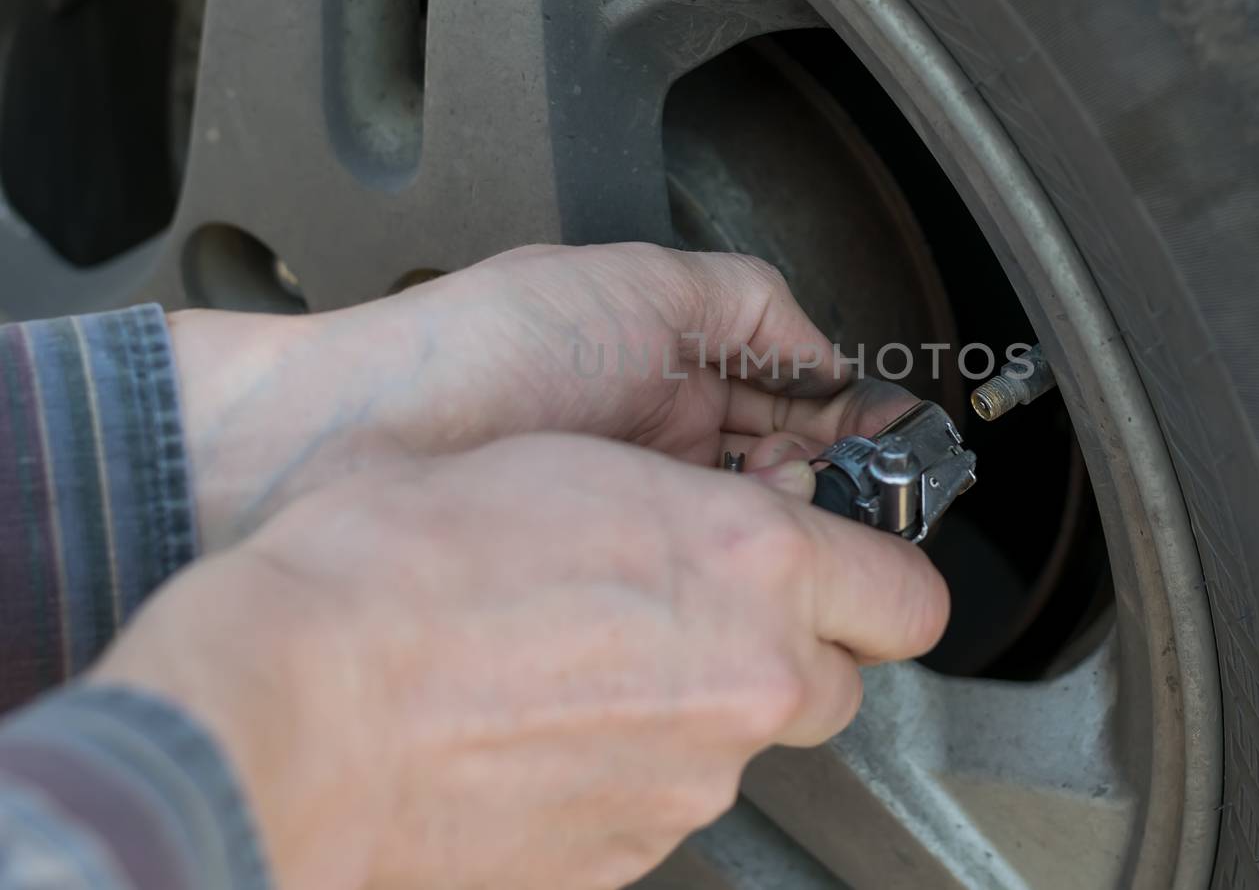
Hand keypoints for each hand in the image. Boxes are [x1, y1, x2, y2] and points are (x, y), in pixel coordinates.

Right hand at [93, 434, 949, 889]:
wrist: (290, 710)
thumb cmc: (395, 570)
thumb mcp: (562, 466)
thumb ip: (682, 506)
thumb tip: (709, 523)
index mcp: (750, 563)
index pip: (908, 594)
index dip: (878, 579)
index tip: (846, 569)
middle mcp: (747, 679)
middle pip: (838, 679)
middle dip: (791, 646)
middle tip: (703, 612)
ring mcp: (693, 781)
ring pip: (748, 740)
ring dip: (701, 703)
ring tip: (588, 665)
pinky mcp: (630, 852)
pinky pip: (668, 798)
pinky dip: (634, 766)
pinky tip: (548, 728)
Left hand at [170, 244, 915, 547]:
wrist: (349, 440)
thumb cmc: (474, 349)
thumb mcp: (632, 284)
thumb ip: (746, 301)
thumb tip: (830, 353)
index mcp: (671, 369)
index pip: (793, 404)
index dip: (847, 423)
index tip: (889, 446)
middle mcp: (658, 447)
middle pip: (783, 475)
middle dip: (821, 476)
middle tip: (827, 482)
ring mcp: (630, 517)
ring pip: (749, 532)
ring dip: (780, 521)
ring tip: (776, 508)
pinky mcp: (604, 581)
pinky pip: (696, 581)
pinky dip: (730, 569)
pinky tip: (732, 555)